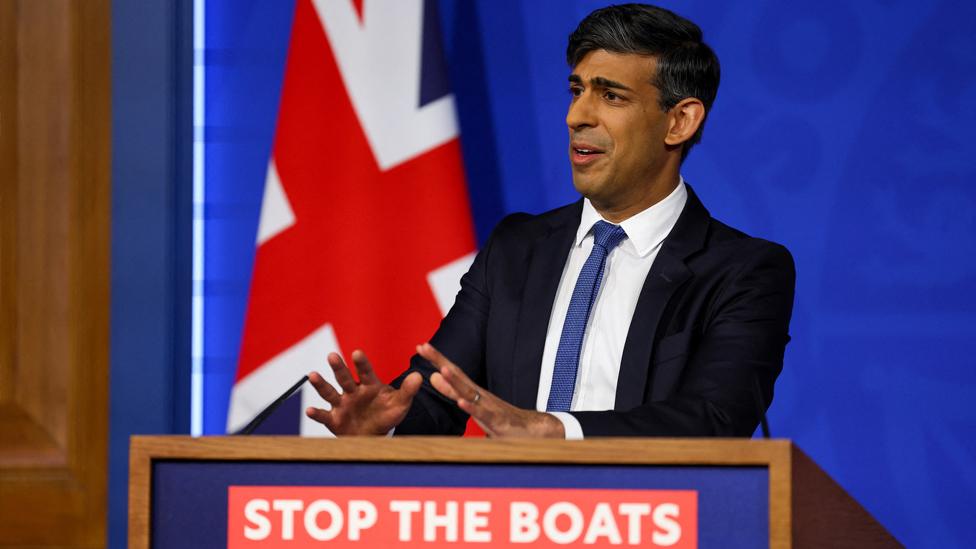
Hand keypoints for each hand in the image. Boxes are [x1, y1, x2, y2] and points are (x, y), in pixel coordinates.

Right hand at [305, 350, 421, 434]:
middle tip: (332, 355)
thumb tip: (419, 376)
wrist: (375, 435)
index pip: (365, 372)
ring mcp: (342, 404)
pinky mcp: (334, 419)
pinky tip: (309, 410)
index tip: (357, 353)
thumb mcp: (400, 404)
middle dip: (338, 367)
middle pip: (344, 378)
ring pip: (330, 392)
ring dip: (321, 384)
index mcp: (369, 385)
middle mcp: (353, 391)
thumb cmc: (387, 415)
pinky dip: (316, 413)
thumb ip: (408, 391)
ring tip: (313, 375)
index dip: (361, 363)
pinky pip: (324, 415)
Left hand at [418, 343, 564, 437]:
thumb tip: (433, 376)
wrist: (532, 430)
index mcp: (471, 390)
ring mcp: (489, 406)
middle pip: (457, 375)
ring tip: (442, 369)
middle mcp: (479, 394)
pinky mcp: (498, 422)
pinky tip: (461, 402)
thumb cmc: (498, 417)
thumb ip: (451, 391)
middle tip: (424, 346)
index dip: (436, 359)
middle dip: (440, 360)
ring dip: (456, 380)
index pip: (451, 371)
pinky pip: (483, 414)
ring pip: (470, 392)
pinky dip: (472, 408)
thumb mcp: (470, 402)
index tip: (420, 346)